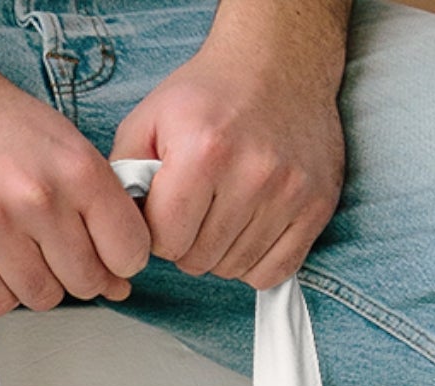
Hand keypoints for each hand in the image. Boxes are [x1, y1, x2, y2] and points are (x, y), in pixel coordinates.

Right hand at [0, 48, 150, 314]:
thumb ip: (96, 202)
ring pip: (41, 298)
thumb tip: (119, 272)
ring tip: (18, 251)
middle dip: (76, 277)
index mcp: (76, 168)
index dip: (119, 263)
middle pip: (85, 282)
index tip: (108, 260)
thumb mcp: (62, 141)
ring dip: (34, 285)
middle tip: (56, 255)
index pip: (126, 250)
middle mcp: (38, 197)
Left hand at [111, 0, 348, 286]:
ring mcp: (289, 192)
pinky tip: (250, 230)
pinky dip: (255, 262)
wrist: (279, 63)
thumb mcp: (149, 119)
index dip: (157, 233)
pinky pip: (273, 271)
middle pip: (198, 260)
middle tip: (197, 209)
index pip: (164, 242)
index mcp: (203, 152)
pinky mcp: (316, 206)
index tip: (166, 210)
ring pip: (234, 269)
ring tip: (224, 212)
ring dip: (221, 252)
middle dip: (188, 243)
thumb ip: (123, 176)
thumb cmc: (209, 96)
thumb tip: (118, 230)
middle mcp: (251, 174)